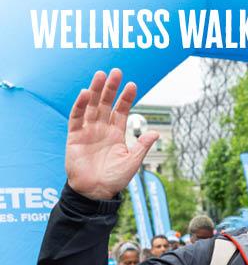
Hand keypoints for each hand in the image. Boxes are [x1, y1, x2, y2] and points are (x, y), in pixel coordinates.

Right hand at [65, 69, 158, 199]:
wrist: (95, 193)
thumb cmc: (114, 179)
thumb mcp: (132, 162)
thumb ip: (142, 146)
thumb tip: (156, 133)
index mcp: (117, 133)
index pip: (122, 111)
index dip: (126, 98)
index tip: (132, 84)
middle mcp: (102, 129)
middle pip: (106, 104)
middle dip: (111, 88)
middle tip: (116, 71)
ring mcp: (88, 131)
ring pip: (92, 107)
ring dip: (96, 91)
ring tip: (100, 75)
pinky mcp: (74, 137)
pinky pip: (76, 118)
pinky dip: (80, 105)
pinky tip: (86, 93)